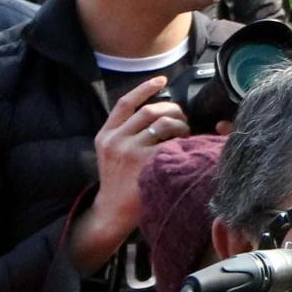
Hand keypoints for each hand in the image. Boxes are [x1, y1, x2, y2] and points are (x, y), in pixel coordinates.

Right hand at [74, 76, 188, 264]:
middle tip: (183, 120)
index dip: (145, 88)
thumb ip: (127, 133)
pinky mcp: (145, 163)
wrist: (112, 212)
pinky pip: (172, 143)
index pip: (126, 103)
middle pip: (151, 110)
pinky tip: (186, 148)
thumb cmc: (119, 182)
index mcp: (105, 135)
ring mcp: (129, 151)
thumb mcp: (111, 153)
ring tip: (185, 136)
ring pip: (163, 123)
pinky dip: (183, 142)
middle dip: (173, 111)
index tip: (162, 79)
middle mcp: (115, 140)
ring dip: (181, 125)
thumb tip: (158, 113)